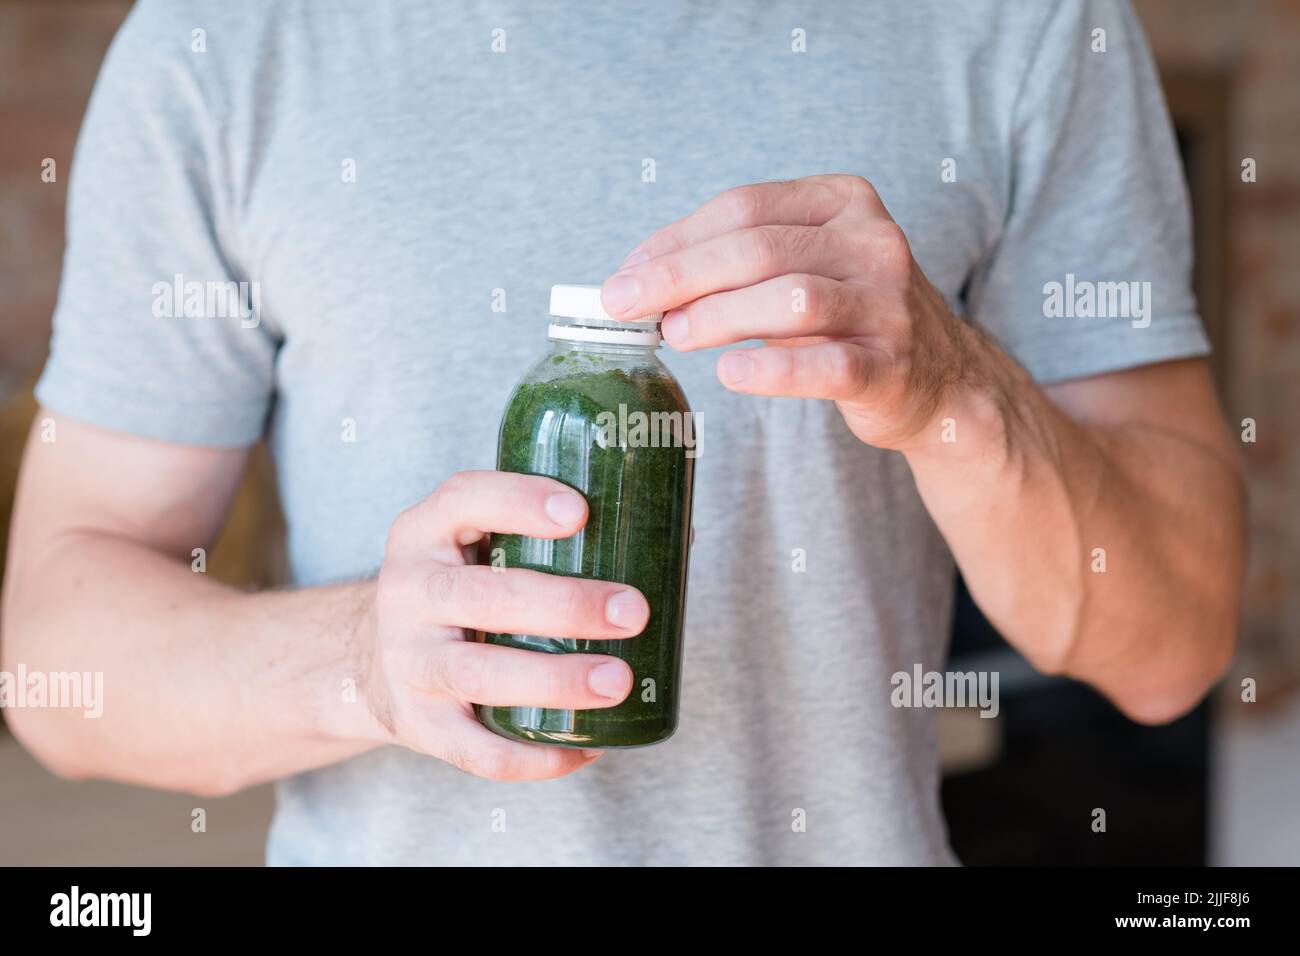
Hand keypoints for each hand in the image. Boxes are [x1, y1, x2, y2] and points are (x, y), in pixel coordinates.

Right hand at [361, 471, 649, 780]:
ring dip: (555, 681)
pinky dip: (535, 755)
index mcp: (424, 532)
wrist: (372, 658)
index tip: (581, 512)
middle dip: (565, 605)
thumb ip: (547, 535)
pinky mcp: (418, 724)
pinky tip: (588, 747)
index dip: (519, 502)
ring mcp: (407, 662)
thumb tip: (674, 536)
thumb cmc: (460, 587)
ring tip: (619, 680)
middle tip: (632, 612)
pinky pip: (475, 750)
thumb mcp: (476, 544)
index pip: (464, 500)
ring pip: (479, 674)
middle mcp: (406, 592)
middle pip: (483, 596)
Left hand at [602, 174, 999, 450]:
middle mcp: (873, 242)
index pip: (744, 208)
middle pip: (757, 248)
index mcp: (844, 201)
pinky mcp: (892, 366)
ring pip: (789, 298)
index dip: (675, 240)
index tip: (626, 272)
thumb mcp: (802, 267)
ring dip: (717, 316)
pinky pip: (825, 366)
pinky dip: (771, 369)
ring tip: (674, 335)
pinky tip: (729, 373)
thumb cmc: (848, 318)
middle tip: (625, 306)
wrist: (941, 379)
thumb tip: (640, 278)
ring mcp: (887, 304)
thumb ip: (734, 264)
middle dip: (678, 276)